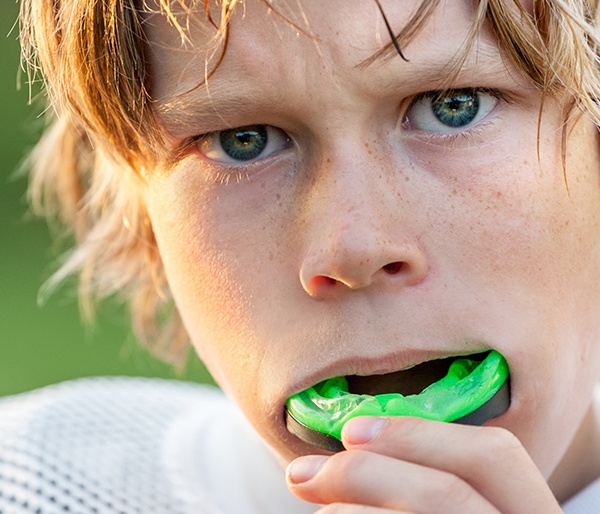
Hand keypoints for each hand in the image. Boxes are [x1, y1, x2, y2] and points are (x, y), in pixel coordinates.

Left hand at [286, 416, 562, 512]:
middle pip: (447, 492)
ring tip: (323, 512)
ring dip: (350, 513)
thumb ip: (430, 485)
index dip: (417, 434)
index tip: (351, 430)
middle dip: (364, 472)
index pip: (494, 456)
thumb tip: (352, 451)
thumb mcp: (465, 508)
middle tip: (303, 473)